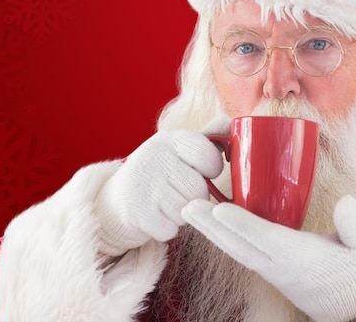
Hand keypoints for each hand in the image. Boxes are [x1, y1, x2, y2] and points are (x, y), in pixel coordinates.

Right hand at [96, 129, 222, 255]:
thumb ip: (212, 136)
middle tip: (178, 190)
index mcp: (171, 138)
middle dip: (195, 197)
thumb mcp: (183, 149)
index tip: (199, 170)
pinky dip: (167, 228)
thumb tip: (236, 124)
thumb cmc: (163, 172)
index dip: (211, 170)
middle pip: (200, 190)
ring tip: (167, 203)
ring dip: (182, 214)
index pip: (210, 157)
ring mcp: (142, 183)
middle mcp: (154, 155)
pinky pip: (170, 229)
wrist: (118, 198)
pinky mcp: (135, 211)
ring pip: (186, 211)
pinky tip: (155, 215)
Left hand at [182, 195, 355, 321]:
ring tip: (189, 211)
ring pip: (234, 249)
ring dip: (210, 231)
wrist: (349, 309)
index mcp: (299, 257)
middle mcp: (278, 264)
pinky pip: (240, 251)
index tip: (219, 209)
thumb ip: (354, 226)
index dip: (241, 224)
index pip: (265, 239)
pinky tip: (210, 221)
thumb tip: (346, 200)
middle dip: (211, 226)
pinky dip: (223, 236)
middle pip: (238, 245)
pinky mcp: (268, 268)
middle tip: (186, 206)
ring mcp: (270, 268)